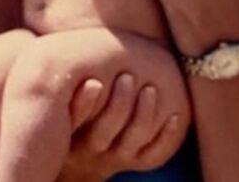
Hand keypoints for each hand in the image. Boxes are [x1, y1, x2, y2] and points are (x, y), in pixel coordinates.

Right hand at [61, 74, 185, 180]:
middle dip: (119, 104)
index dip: (85, 103)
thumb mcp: (63, 112)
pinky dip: (167, 135)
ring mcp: (117, 158)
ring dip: (143, 113)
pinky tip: (175, 116)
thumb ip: (72, 95)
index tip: (95, 82)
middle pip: (107, 130)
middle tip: (127, 77)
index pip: (76, 119)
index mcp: (72, 134)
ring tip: (150, 89)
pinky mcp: (136, 162)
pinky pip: (154, 154)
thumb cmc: (71, 121)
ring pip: (133, 140)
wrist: (84, 162)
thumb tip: (91, 79)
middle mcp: (94, 149)